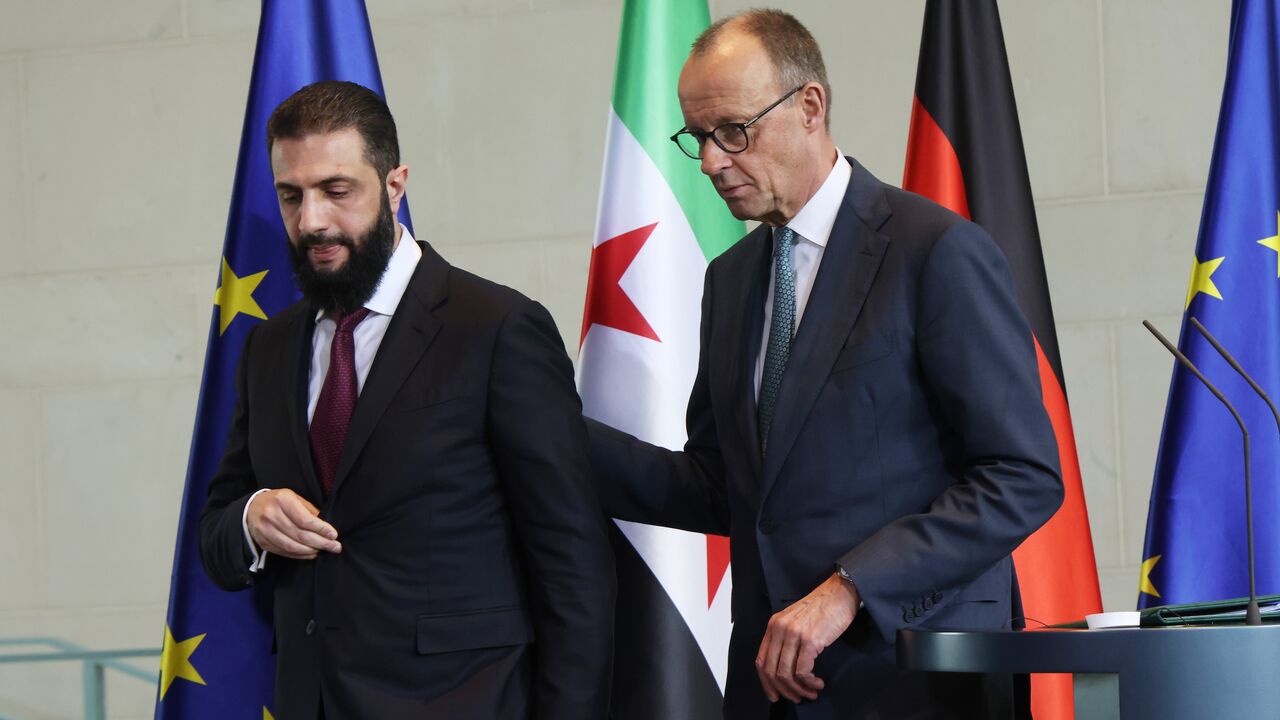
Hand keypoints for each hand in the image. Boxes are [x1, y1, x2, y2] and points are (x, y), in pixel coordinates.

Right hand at [246, 488, 340, 559]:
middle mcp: (271, 515)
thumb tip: (326, 528)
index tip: (334, 535)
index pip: (305, 520)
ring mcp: (265, 530)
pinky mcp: (263, 542)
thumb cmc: (279, 501)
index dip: (321, 529)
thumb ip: (310, 511)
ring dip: (311, 551)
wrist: (252, 507)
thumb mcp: (294, 498)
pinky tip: (310, 553)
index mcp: (282, 500)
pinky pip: (284, 552)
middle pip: (300, 535)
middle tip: (335, 547)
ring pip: (292, 546)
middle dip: (321, 543)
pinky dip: (299, 555)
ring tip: (323, 550)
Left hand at [755, 572, 859, 702]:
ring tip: (811, 692)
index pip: (761, 660)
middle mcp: (780, 629)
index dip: (766, 682)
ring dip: (799, 689)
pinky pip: (802, 671)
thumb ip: (785, 639)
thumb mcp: (795, 620)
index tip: (774, 694)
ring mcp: (794, 634)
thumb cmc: (822, 608)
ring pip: (786, 674)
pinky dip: (809, 682)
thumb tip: (784, 668)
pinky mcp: (810, 640)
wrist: (840, 592)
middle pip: (772, 670)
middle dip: (784, 690)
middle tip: (796, 698)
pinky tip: (817, 683)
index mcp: (774, 625)